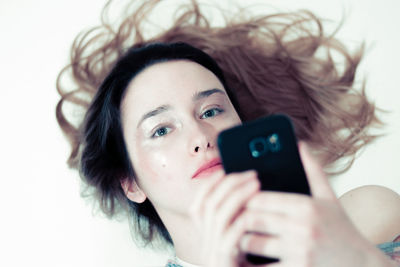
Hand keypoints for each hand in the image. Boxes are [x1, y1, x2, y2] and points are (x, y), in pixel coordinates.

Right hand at [189, 169, 259, 266]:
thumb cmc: (259, 265)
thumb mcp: (248, 239)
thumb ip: (244, 217)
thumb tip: (253, 186)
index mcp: (209, 236)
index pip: (199, 205)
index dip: (210, 184)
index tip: (226, 168)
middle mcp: (206, 244)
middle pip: (208, 205)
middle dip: (229, 184)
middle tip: (251, 173)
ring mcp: (213, 255)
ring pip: (217, 215)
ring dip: (237, 195)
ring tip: (257, 183)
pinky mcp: (224, 264)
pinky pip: (228, 236)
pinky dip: (241, 218)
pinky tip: (256, 209)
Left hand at [239, 142, 394, 266]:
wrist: (361, 264)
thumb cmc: (341, 229)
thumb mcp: (329, 198)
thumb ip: (313, 170)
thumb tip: (300, 145)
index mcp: (305, 205)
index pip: (259, 197)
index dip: (243, 199)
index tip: (237, 202)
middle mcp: (301, 226)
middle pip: (251, 218)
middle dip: (237, 219)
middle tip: (231, 220)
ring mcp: (299, 250)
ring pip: (251, 243)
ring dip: (240, 242)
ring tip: (237, 238)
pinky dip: (250, 265)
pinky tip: (246, 260)